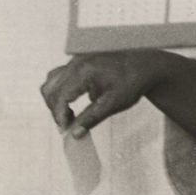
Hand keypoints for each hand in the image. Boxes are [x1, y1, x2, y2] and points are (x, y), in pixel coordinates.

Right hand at [40, 51, 167, 138]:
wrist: (144, 65)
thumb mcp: (113, 104)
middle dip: (55, 110)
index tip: (65, 130)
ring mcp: (75, 60)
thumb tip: (74, 134)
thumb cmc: (132, 82)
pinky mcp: (77, 62)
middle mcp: (76, 63)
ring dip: (55, 100)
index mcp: (84, 72)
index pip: (60, 96)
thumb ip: (91, 119)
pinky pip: (58, 76)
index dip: (59, 116)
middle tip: (68, 125)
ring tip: (70, 114)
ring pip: (51, 82)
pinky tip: (72, 102)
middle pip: (51, 89)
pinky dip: (59, 91)